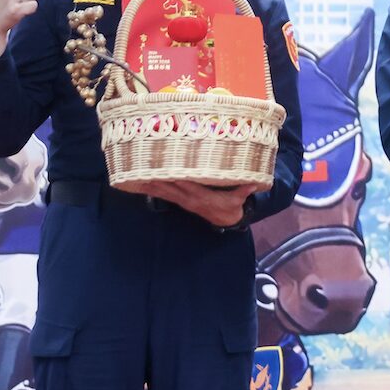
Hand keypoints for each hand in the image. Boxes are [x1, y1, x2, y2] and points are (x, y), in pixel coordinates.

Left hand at [123, 180, 258, 226]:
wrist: (225, 219)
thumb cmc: (231, 206)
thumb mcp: (239, 199)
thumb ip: (244, 190)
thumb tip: (254, 182)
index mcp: (203, 197)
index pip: (189, 186)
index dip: (179, 179)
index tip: (169, 170)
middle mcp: (190, 199)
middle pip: (171, 188)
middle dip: (158, 180)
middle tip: (143, 170)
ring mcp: (183, 201)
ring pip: (165, 192)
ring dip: (151, 185)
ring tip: (135, 177)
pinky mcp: (180, 201)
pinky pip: (164, 195)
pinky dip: (153, 189)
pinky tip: (141, 184)